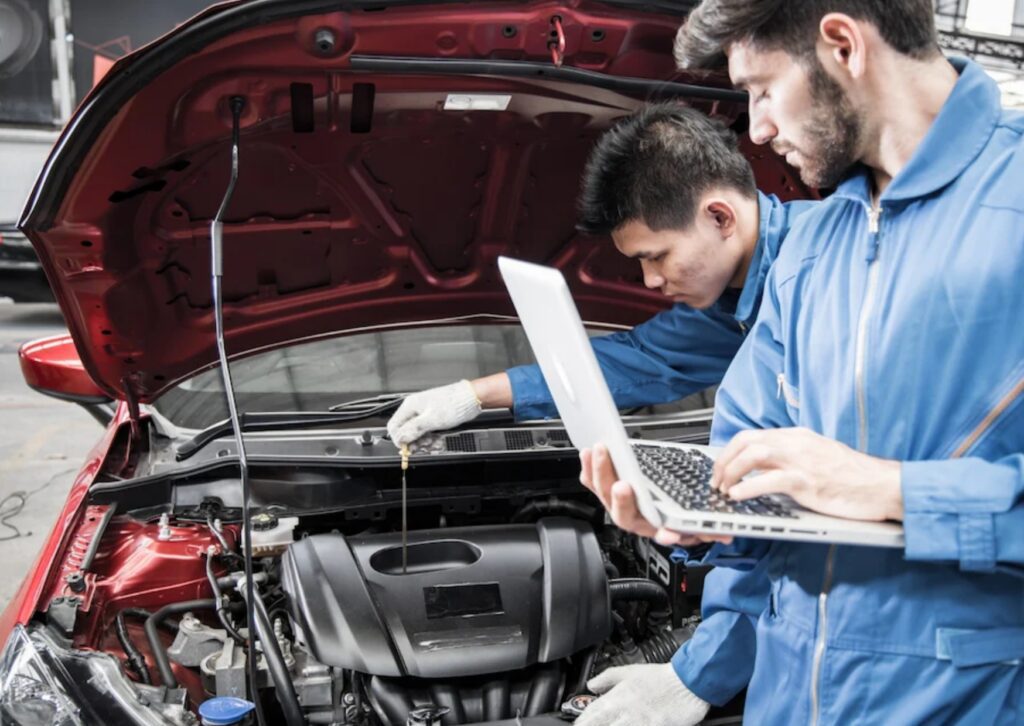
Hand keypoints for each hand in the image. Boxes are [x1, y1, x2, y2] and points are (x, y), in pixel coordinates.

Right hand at [386, 380, 482, 445]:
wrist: (470, 398)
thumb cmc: (453, 404)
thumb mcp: (432, 419)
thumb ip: (413, 429)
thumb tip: (400, 438)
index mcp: (410, 406)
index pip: (394, 426)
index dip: (399, 439)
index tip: (407, 449)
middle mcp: (415, 409)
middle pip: (405, 431)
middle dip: (413, 442)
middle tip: (424, 446)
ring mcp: (424, 414)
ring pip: (416, 433)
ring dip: (423, 442)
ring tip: (433, 443)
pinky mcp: (432, 418)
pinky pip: (426, 432)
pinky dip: (431, 439)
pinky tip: (437, 441)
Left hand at [576, 663, 709, 725]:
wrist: (687, 683)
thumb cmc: (660, 678)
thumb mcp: (629, 671)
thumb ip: (607, 678)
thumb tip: (591, 684)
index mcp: (616, 697)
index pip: (590, 715)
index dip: (582, 723)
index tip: (579, 725)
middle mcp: (625, 712)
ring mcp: (639, 723)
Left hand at [579, 444, 731, 546]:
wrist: (659, 507)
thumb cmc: (674, 513)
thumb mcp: (694, 522)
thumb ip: (706, 528)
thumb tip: (724, 534)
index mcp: (654, 526)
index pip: (656, 532)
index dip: (661, 532)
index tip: (667, 531)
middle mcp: (633, 517)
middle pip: (622, 512)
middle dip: (622, 498)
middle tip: (623, 484)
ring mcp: (617, 503)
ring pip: (604, 492)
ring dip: (600, 473)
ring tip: (600, 453)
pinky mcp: (606, 488)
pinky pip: (592, 480)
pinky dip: (589, 467)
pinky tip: (588, 453)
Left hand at [712, 427, 903, 520]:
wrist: (885, 486)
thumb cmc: (855, 477)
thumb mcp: (819, 457)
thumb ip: (793, 459)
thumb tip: (766, 469)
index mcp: (797, 437)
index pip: (752, 436)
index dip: (729, 452)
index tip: (720, 468)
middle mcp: (796, 443)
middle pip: (746, 442)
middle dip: (723, 461)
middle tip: (715, 481)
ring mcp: (802, 461)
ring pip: (754, 455)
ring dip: (731, 472)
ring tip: (723, 489)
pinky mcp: (808, 481)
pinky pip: (770, 480)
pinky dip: (748, 487)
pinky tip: (737, 496)